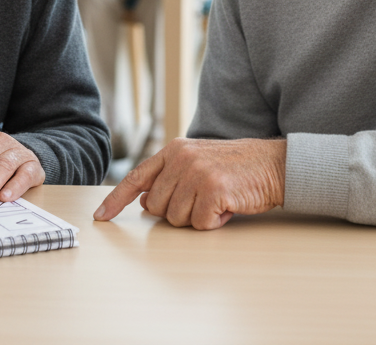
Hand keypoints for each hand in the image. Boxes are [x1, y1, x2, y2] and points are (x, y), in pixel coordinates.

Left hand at [93, 138, 286, 229]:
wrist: (274, 164)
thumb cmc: (237, 168)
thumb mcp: (198, 164)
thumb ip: (170, 179)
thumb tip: (146, 203)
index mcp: (174, 150)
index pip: (137, 178)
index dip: (116, 199)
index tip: (100, 216)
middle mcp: (181, 159)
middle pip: (158, 207)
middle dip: (180, 212)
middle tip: (205, 199)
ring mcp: (196, 173)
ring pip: (177, 218)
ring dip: (198, 218)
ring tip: (218, 200)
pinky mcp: (212, 189)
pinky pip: (199, 224)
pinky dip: (214, 222)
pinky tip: (228, 206)